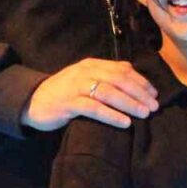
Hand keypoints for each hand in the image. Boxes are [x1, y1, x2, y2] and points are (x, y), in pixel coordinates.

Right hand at [21, 58, 158, 130]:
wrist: (32, 101)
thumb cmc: (64, 91)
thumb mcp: (85, 78)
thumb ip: (106, 74)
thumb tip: (132, 73)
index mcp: (92, 64)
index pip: (123, 70)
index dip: (141, 81)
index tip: (154, 94)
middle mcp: (85, 72)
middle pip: (119, 80)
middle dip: (140, 93)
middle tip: (154, 106)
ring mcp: (76, 87)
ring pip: (109, 93)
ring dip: (130, 103)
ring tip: (144, 114)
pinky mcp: (68, 103)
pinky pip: (94, 108)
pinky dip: (111, 115)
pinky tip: (125, 122)